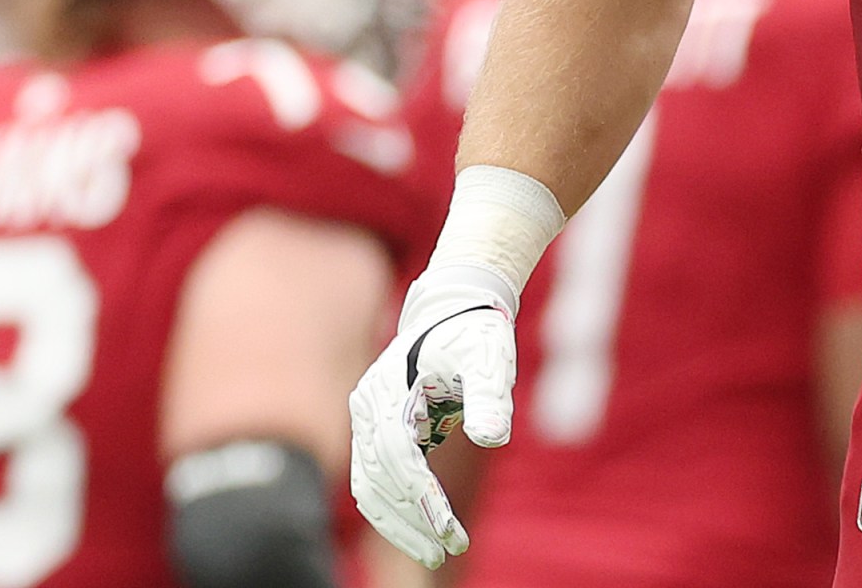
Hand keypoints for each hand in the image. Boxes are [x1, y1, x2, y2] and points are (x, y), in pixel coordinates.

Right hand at [348, 267, 518, 568]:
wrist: (453, 308)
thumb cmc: (474, 331)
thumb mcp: (489, 356)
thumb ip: (490, 395)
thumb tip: (494, 437)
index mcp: (387, 391)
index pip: (399, 456)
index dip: (421, 497)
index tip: (449, 529)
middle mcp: (367, 409)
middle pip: (378, 480)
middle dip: (409, 522)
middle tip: (446, 552)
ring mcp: (367, 421)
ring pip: (371, 486)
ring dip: (399, 523)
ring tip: (437, 552)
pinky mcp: (377, 431)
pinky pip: (378, 478)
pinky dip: (396, 506)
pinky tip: (425, 529)